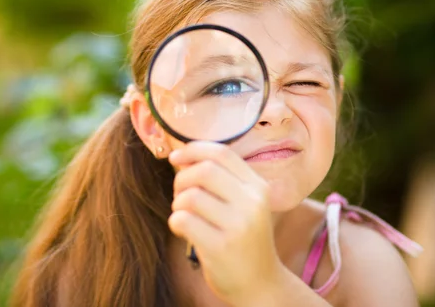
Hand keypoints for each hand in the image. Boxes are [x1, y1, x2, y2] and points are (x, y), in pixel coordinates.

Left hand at [168, 141, 282, 305]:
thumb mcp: (245, 205)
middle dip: (181, 178)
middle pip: (204, 170)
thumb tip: (182, 156)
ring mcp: (238, 225)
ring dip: (177, 203)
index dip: (193, 150)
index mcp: (258, 187)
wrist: (260, 284)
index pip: (222, 153)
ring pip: (190, 196)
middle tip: (179, 194)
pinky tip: (183, 230)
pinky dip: (175, 221)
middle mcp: (252, 203)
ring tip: (184, 215)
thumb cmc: (243, 240)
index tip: (176, 157)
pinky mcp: (221, 247)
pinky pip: (183, 220)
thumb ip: (222, 180)